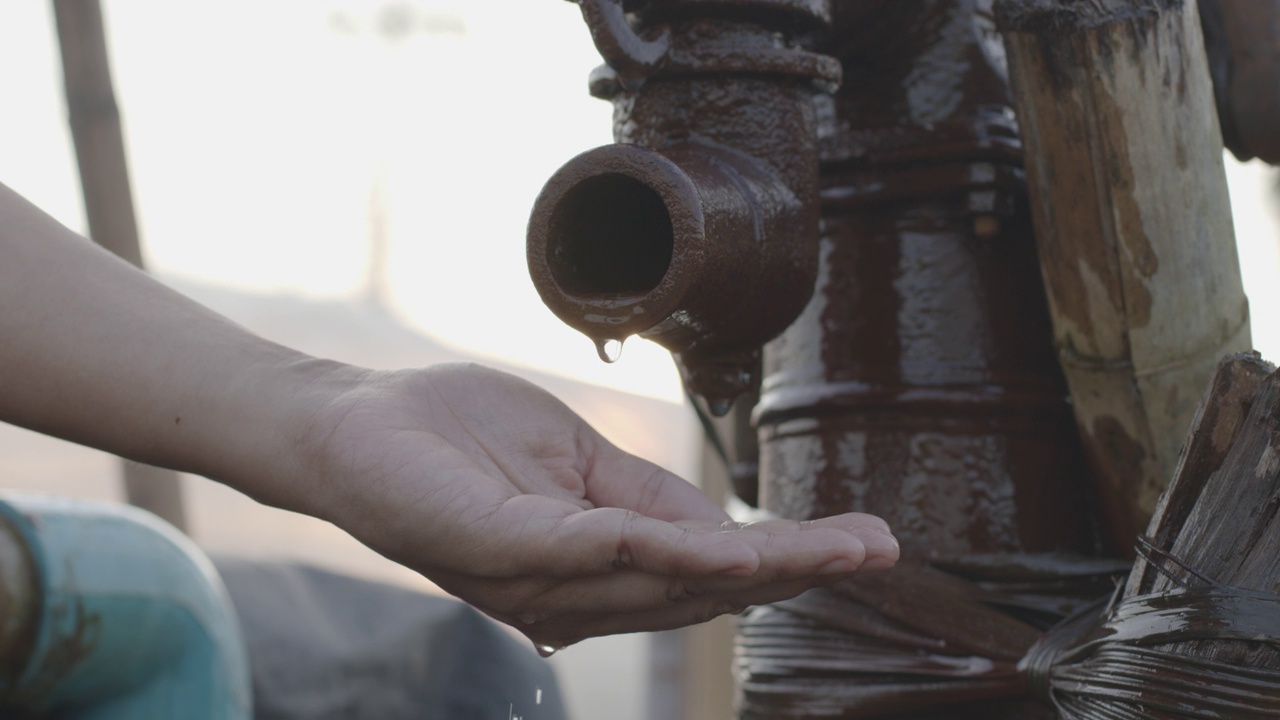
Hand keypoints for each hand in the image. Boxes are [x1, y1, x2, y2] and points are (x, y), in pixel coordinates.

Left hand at [305, 363, 897, 651]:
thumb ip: (642, 496)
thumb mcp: (573, 459)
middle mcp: (576, 588)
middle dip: (796, 571)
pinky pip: (602, 551)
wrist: (352, 428)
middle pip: (703, 588)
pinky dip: (674, 548)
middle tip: (878, 550)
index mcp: (597, 564)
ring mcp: (542, 575)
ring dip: (760, 567)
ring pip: (669, 579)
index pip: (704, 569)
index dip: (786, 560)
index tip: (865, 543)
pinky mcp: (505, 548)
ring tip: (840, 549)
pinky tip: (738, 543)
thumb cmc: (456, 438)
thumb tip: (723, 523)